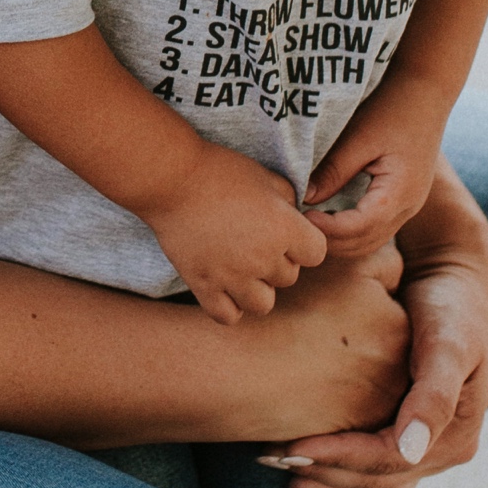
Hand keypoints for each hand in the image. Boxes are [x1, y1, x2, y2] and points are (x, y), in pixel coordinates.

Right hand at [143, 144, 328, 324]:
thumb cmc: (220, 171)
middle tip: (254, 240)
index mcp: (284, 228)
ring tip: (242, 268)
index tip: (286, 231)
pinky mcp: (204, 286)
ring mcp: (232, 276)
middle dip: (277, 261)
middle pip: (289, 278)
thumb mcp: (266, 177)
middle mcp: (263, 258)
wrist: (171, 180)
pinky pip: (228, 316)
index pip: (316, 254)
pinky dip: (229, 306)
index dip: (304, 243)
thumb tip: (296, 217)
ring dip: (257, 289)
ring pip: (263, 304)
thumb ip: (289, 201)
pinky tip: (224, 286)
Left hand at [265, 160, 487, 487]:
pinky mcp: (406, 441)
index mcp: (454, 437)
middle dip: (325, 476)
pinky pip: (378, 484)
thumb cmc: (450, 308)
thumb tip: (410, 451)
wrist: (455, 286)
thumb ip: (433, 395)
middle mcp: (441, 453)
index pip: (388, 462)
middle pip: (376, 483)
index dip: (339, 459)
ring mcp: (425, 452)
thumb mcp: (448, 344)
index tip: (292, 448)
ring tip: (280, 476)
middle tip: (269, 461)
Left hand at [302, 69, 453, 260]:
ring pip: (372, 241)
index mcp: (399, 193)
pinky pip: (377, 228)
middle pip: (365, 243)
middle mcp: (409, 207)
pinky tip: (330, 218)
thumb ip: (333, 171)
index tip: (301, 218)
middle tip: (299, 227)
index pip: (359, 228)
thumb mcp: (359, 137)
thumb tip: (305, 199)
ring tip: (311, 225)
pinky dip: (352, 232)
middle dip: (331, 242)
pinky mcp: (405, 200)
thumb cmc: (394, 109)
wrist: (428, 92)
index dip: (327, 229)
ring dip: (341, 240)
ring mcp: (410, 206)